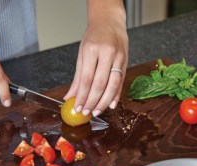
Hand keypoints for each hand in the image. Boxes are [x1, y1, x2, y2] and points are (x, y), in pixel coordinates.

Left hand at [64, 0, 127, 116]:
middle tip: (86, 112)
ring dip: (104, 102)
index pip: (86, 78)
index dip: (82, 96)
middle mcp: (107, 54)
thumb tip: (70, 96)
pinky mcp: (126, 62)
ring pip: (112, 85)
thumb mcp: (82, 53)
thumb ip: (78, 77)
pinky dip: (116, 95)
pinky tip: (110, 105)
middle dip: (92, 101)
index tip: (78, 107)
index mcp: (92, 50)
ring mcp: (119, 58)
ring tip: (96, 112)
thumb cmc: (94, 36)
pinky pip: (121, 82)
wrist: (110, 22)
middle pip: (100, 84)